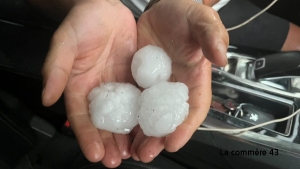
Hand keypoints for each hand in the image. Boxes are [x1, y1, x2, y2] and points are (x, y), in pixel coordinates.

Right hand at [41, 0, 136, 166]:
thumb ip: (55, 68)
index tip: (95, 154)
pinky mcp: (134, 79)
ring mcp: (118, 86)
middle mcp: (100, 91)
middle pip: (103, 123)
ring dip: (127, 135)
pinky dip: (143, 116)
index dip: (87, 137)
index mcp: (79, 86)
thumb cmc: (83, 22)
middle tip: (117, 160)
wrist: (106, 8)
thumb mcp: (65, 42)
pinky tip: (149, 127)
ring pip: (123, 116)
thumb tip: (46, 97)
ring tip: (134, 152)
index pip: (81, 117)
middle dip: (109, 143)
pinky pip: (140, 100)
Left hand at [130, 0, 228, 161]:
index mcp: (194, 77)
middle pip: (169, 118)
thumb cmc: (184, 14)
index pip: (194, 107)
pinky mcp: (139, 81)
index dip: (185, 127)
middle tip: (145, 153)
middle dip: (158, 138)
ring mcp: (155, 86)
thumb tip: (220, 57)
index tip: (173, 142)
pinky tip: (119, 127)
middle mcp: (175, 86)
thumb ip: (211, 35)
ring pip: (150, 115)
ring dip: (141, 134)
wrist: (162, 10)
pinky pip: (133, 101)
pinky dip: (128, 116)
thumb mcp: (201, 20)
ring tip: (130, 150)